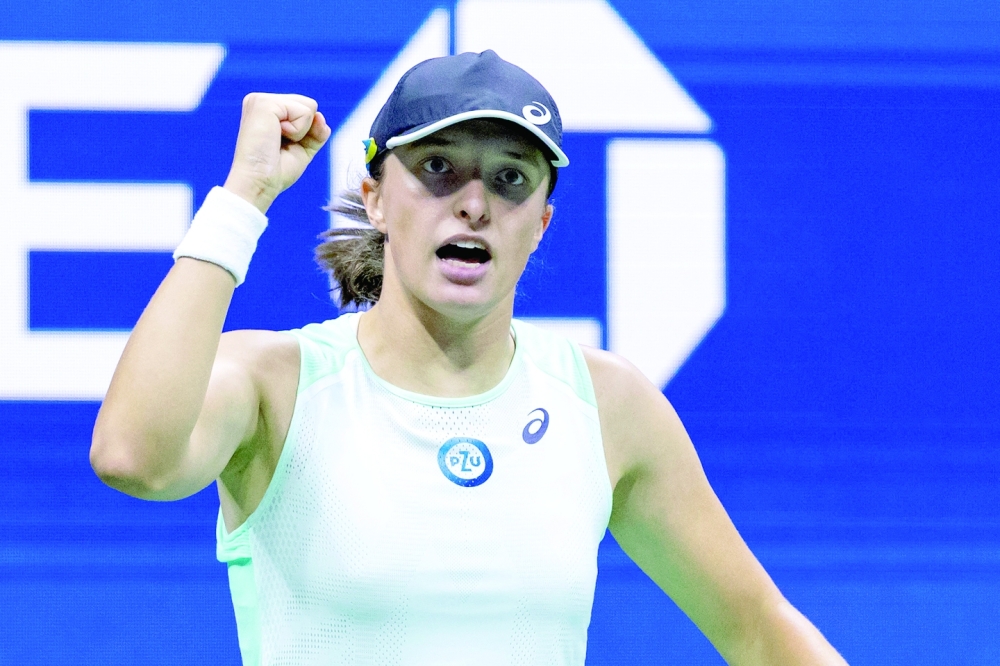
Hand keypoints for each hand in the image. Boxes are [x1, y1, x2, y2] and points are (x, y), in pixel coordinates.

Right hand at [223, 93, 331, 213]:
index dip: (306, 132)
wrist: (259, 183)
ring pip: (309, 106)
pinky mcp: (265, 104)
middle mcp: (262, 101)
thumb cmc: (275, 171)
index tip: (284, 147)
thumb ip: (316, 130)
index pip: (306, 110)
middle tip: (281, 146)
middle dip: (305, 130)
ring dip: (301, 131)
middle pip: (310, 105)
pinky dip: (298, 131)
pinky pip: (304, 112)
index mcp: (268, 110)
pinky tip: (276, 137)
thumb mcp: (303, 148)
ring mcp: (262, 100)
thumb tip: (320, 115)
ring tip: (277, 141)